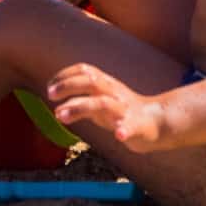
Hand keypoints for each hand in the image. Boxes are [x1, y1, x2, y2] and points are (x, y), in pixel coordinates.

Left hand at [46, 63, 167, 152]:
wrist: (156, 122)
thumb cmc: (122, 111)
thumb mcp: (99, 101)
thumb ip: (80, 99)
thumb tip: (55, 102)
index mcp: (106, 84)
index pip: (85, 70)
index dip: (65, 75)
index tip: (49, 86)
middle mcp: (114, 93)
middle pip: (91, 81)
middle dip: (68, 85)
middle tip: (50, 95)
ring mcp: (125, 110)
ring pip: (103, 104)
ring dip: (80, 107)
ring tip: (61, 116)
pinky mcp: (137, 127)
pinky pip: (131, 127)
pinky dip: (125, 130)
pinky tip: (119, 135)